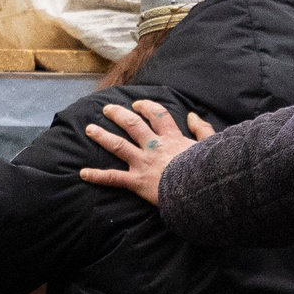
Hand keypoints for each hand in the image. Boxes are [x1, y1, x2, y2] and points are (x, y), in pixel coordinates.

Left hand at [81, 100, 214, 203]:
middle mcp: (154, 146)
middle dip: (118, 115)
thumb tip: (192, 116)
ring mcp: (143, 163)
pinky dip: (98, 176)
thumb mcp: (210, 145)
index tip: (136, 105)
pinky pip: (114, 177)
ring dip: (102, 136)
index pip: (157, 115)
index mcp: (172, 137)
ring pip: (118, 145)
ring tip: (90, 129)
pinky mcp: (137, 181)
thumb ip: (203, 129)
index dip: (146, 107)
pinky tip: (83, 173)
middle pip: (132, 124)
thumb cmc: (209, 169)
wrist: (201, 188)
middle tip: (106, 109)